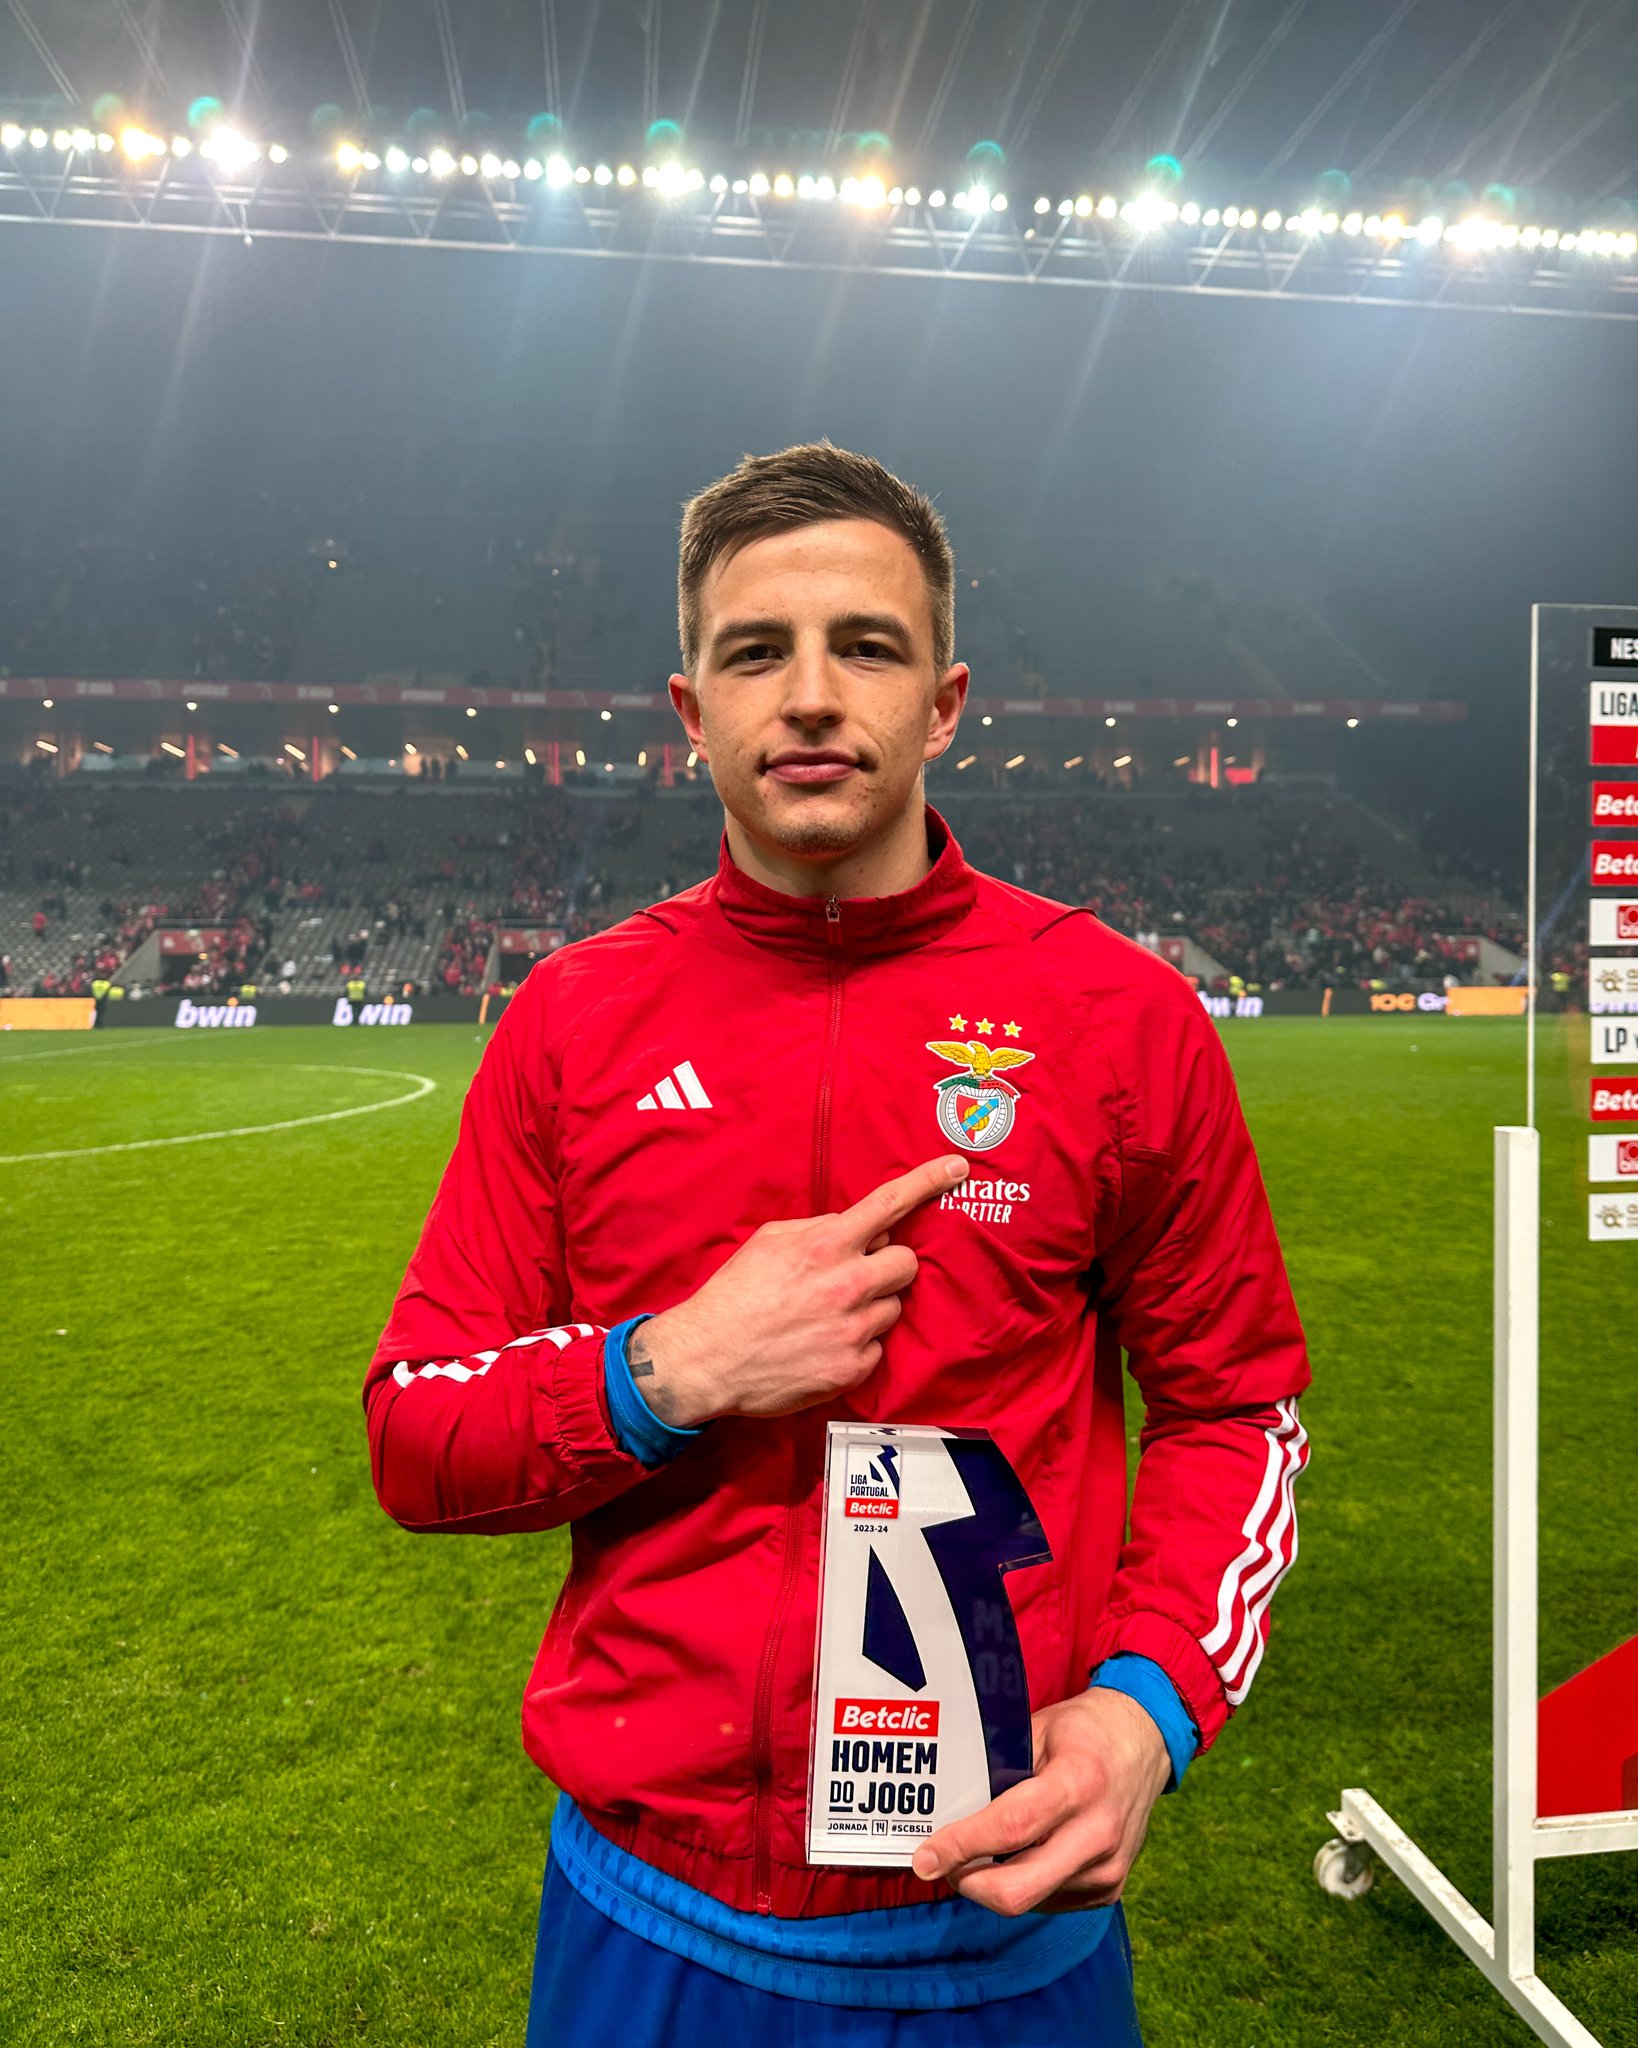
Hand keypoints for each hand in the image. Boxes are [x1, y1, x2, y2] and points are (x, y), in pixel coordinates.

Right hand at [630, 1155, 968, 1428]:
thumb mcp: (770, 1241)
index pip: (890, 1204)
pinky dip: (857, 1344)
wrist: (707, 1358)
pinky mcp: (852, 1368)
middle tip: (857, 1274)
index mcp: (826, 1245)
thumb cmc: (735, 1295)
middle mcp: (847, 1284)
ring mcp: (853, 1328)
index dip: (928, 1181)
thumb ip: (818, 1228)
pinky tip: (824, 1343)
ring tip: (830, 1314)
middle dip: (888, 1264)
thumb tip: (853, 1228)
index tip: (957, 1167)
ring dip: (871, 1306)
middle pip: (906, 1262)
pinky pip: (877, 1347)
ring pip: (894, 1306)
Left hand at [910, 1689, 1170, 1915]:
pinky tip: (1015, 1857)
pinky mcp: (1110, 1889)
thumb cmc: (1084, 1731)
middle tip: (943, 1864)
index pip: (1011, 1828)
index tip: (926, 1857)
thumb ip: (999, 1768)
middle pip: (1019, 1888)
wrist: (1145, 1743)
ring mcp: (1108, 1868)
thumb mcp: (1038, 1730)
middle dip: (969, 1883)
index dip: (962, 1846)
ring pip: (1031, 1900)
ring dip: (992, 1885)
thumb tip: (948, 1806)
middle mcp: (1098, 1833)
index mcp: (1079, 1783)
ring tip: (975, 1854)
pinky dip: (1022, 1885)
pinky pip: (1049, 1901)